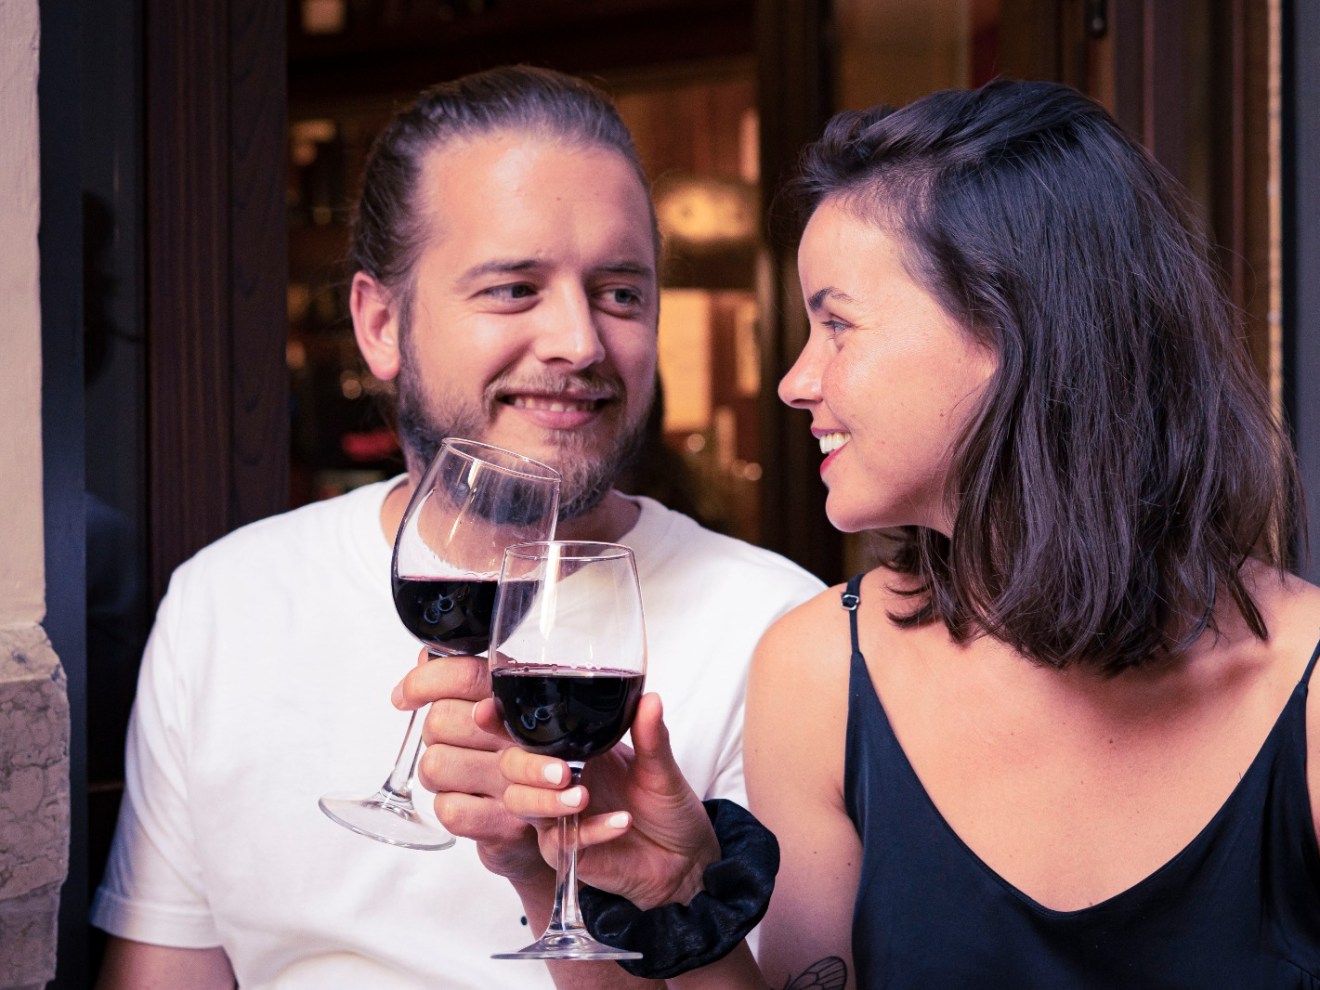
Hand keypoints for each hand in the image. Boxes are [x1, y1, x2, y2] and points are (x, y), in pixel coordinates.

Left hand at [392, 649, 550, 885]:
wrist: (572, 820)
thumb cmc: (527, 755)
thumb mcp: (507, 708)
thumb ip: (467, 681)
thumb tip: (426, 657)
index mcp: (522, 698)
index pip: (465, 675)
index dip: (425, 680)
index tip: (406, 695)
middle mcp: (523, 736)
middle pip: (440, 721)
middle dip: (435, 731)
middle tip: (453, 739)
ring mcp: (518, 783)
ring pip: (435, 765)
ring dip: (441, 770)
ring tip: (462, 769)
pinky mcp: (507, 825)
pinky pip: (449, 809)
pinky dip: (452, 805)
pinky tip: (472, 798)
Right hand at [496, 692, 721, 909]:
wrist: (685, 860)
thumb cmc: (667, 808)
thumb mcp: (661, 767)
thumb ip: (651, 735)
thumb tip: (650, 699)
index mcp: (573, 749)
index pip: (527, 732)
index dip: (499, 722)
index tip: (487, 712)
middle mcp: (559, 780)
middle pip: (511, 769)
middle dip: (526, 767)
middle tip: (560, 771)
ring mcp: (557, 817)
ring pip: (522, 805)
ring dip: (547, 800)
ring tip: (582, 798)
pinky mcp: (567, 852)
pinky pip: (560, 841)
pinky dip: (589, 830)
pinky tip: (620, 822)